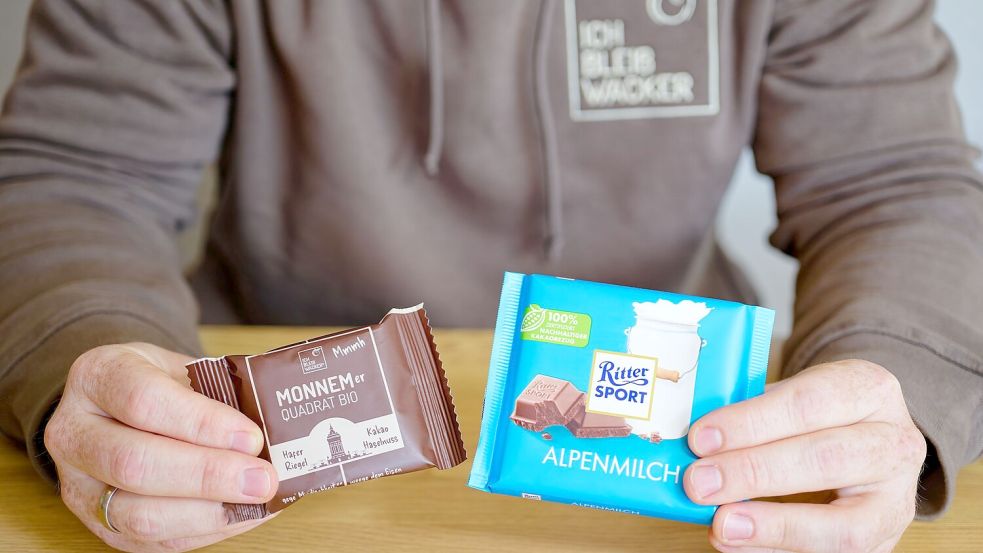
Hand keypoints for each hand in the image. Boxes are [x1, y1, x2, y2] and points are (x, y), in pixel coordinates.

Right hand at [44, 343, 278, 551]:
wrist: (120, 406)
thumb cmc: (163, 384)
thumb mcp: (186, 368)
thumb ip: (222, 393)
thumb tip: (278, 429)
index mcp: (98, 376)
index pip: (142, 400)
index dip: (200, 422)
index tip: (251, 436)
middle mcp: (74, 432)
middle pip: (134, 463)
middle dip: (208, 475)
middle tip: (262, 478)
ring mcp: (79, 485)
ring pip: (137, 514)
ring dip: (208, 512)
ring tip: (258, 500)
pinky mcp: (99, 525)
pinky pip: (152, 540)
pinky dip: (206, 530)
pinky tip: (245, 514)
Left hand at [684, 360, 926, 552]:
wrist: (870, 442)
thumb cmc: (817, 417)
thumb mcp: (791, 398)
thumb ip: (749, 416)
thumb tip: (690, 444)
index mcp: (868, 389)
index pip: (809, 401)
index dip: (752, 421)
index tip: (700, 438)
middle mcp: (895, 441)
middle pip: (826, 458)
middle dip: (755, 472)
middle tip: (698, 483)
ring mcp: (897, 498)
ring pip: (844, 524)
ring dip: (773, 526)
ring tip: (721, 524)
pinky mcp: (884, 541)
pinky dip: (779, 547)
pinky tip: (739, 540)